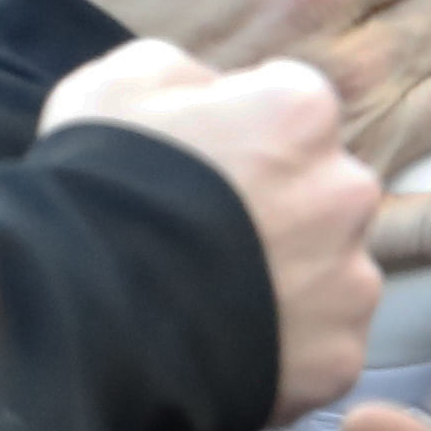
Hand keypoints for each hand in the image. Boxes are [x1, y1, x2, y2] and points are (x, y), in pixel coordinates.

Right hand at [40, 41, 383, 421]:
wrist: (81, 312)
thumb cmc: (94, 187)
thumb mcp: (116, 84)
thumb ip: (186, 74)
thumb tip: (215, 91)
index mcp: (299, 113)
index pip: (293, 109)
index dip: (243, 135)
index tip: (204, 165)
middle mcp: (346, 191)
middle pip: (324, 193)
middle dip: (280, 209)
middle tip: (209, 236)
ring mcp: (349, 279)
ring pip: (331, 271)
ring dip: (291, 279)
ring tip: (213, 296)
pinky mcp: (339, 356)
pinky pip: (322, 344)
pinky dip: (286, 347)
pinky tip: (227, 343)